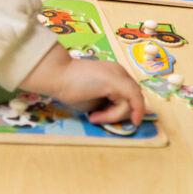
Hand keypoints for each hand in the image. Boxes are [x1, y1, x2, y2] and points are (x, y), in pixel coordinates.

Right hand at [21, 44, 144, 125]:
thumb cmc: (69, 87)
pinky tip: (132, 121)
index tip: (108, 119)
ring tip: (93, 116)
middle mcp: (120, 71)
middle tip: (95, 118)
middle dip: (118, 113)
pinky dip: (135, 112)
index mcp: (113, 73)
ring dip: (114, 115)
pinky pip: (134, 100)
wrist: (57, 75)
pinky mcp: (118, 82)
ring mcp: (120, 74)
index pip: (129, 94)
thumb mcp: (93, 99)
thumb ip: (106, 104)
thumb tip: (116, 114)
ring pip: (132, 101)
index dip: (123, 109)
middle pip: (132, 97)